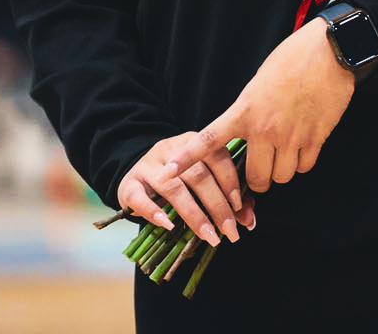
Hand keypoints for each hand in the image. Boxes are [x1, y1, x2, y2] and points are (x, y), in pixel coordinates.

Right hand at [118, 130, 251, 248]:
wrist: (136, 173)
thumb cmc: (179, 179)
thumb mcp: (202, 179)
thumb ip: (227, 194)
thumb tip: (249, 220)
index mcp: (195, 143)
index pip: (217, 156)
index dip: (230, 181)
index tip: (239, 207)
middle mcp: (171, 149)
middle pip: (198, 175)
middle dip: (217, 205)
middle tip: (230, 230)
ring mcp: (148, 165)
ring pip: (173, 187)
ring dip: (194, 214)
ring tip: (209, 235)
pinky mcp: (128, 184)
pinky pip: (139, 198)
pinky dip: (154, 212)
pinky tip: (169, 226)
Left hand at [169, 19, 355, 199]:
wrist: (329, 50)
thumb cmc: (292, 59)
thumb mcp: (258, 84)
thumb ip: (249, 112)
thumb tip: (247, 134)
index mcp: (246, 111)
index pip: (210, 140)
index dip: (187, 159)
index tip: (168, 173)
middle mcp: (266, 129)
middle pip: (256, 178)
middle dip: (257, 181)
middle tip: (261, 170)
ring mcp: (292, 136)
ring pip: (281, 177)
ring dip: (282, 170)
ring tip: (285, 154)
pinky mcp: (316, 138)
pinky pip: (304, 167)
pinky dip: (302, 162)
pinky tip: (303, 146)